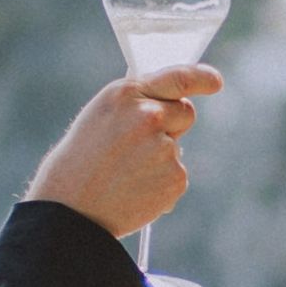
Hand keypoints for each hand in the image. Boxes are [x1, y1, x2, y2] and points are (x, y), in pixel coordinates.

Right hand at [24, 63, 222, 243]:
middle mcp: (149, 115)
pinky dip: (160, 184)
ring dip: (159, 159)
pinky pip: (175, 175)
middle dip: (171, 125)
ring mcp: (165, 147)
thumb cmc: (80, 162)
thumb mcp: (101, 117)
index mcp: (126, 94)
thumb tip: (168, 105)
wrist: (70, 210)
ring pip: (175, 148)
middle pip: (185, 112)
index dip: (202, 78)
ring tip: (124, 175)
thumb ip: (135, 104)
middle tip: (138, 147)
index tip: (214, 82)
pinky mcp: (175, 177)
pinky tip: (133, 190)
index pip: (177, 77)